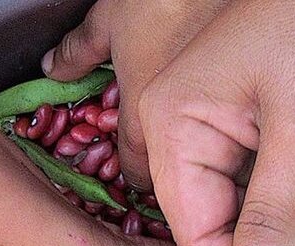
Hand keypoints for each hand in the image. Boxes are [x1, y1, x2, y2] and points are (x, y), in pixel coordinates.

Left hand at [42, 0, 229, 187]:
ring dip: (192, 150)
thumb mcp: (107, 20)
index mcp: (141, 123)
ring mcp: (216, 122)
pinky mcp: (240, 105)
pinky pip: (226, 132)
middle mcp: (180, 133)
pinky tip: (216, 107)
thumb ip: (78, 52)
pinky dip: (218, 127)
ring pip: (202, 155)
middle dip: (163, 164)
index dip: (131, 174)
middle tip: (156, 148)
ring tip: (188, 131)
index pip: (138, 176)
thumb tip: (54, 68)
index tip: (130, 166)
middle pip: (172, 170)